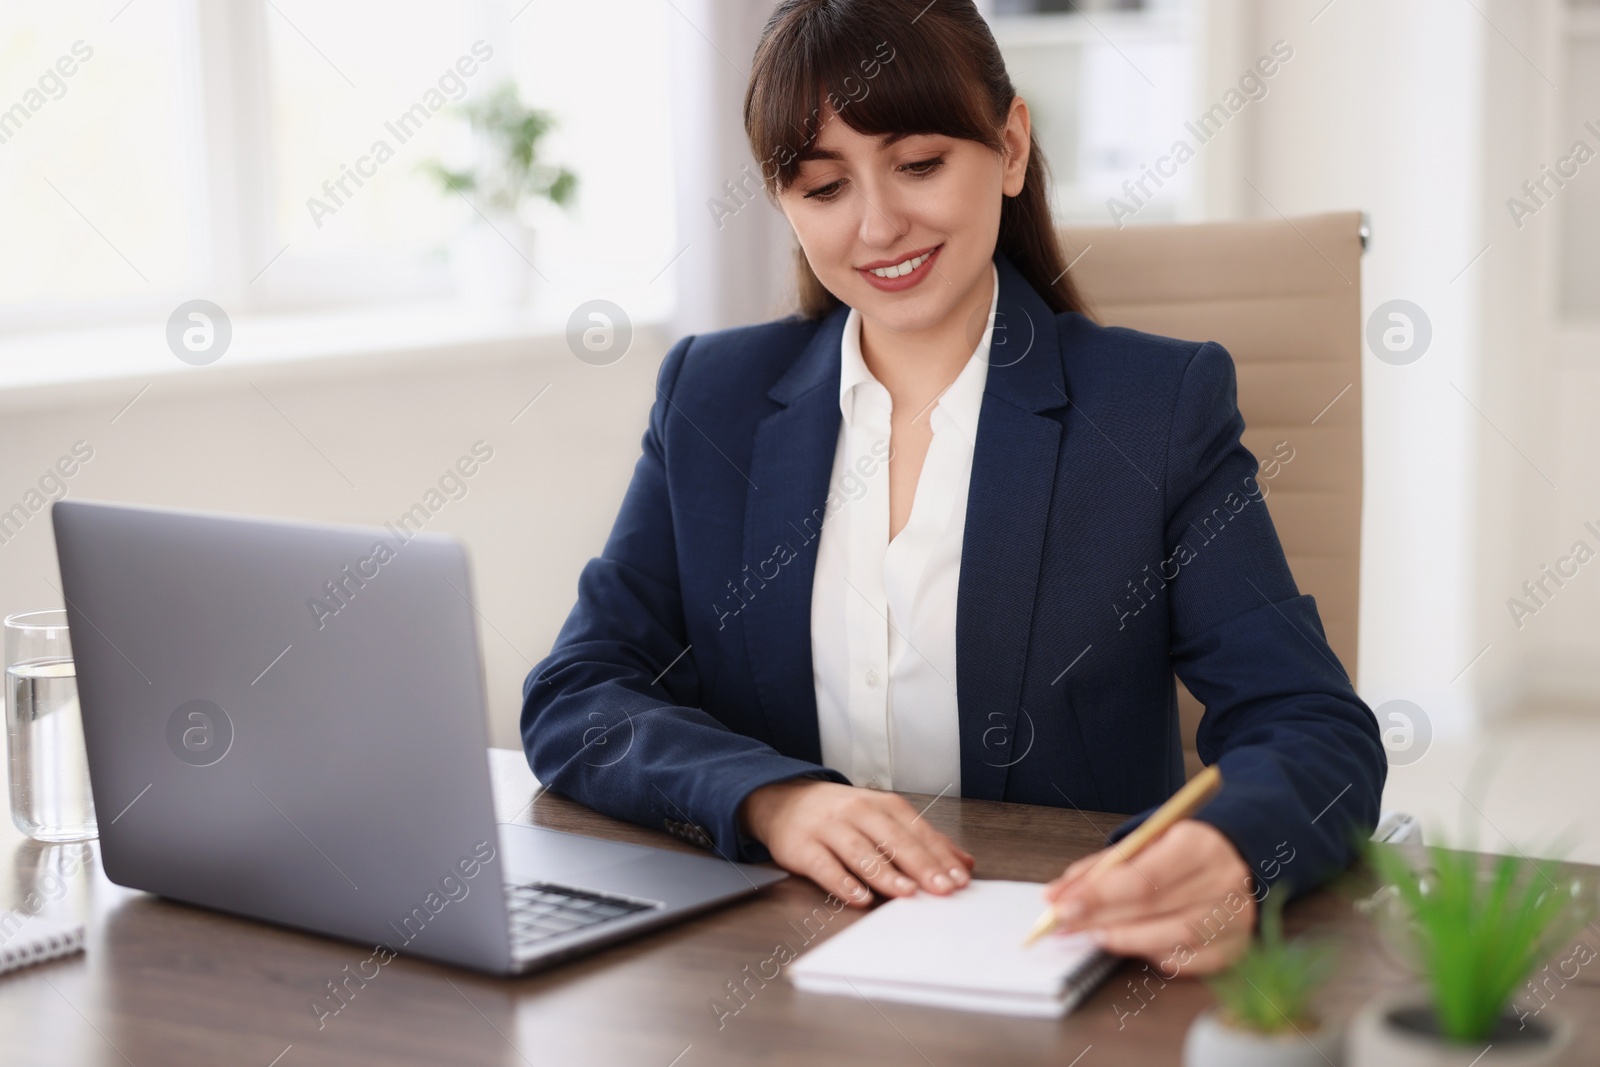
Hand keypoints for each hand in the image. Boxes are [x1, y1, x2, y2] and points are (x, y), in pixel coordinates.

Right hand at [738, 779, 975, 906]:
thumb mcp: (884, 818)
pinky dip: (842, 882)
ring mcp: (829, 828)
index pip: (917, 831)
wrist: (785, 799)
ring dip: (885, 873)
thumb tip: (964, 862)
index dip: (940, 856)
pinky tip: (859, 896)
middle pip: (893, 840)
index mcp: (883, 806)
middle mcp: (858, 812)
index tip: (960, 879)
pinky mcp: (803, 846)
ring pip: (861, 851)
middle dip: (920, 865)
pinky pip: (824, 866)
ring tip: (906, 892)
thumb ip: (923, 841)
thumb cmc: (842, 814)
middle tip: (942, 888)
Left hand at [1042, 821, 1255, 974]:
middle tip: (1065, 923)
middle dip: (1099, 917)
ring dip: (1122, 939)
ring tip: (1094, 934)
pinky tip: (1132, 943)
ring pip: (1168, 939)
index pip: (1142, 877)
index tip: (1062, 905)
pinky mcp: (1234, 948)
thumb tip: (1058, 894)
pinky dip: (1152, 955)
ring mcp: (1233, 919)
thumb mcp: (1146, 842)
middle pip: (1152, 908)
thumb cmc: (1182, 850)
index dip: (1098, 895)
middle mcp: (1222, 882)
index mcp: (1199, 845)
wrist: (1238, 859)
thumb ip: (1103, 866)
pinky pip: (1185, 961)